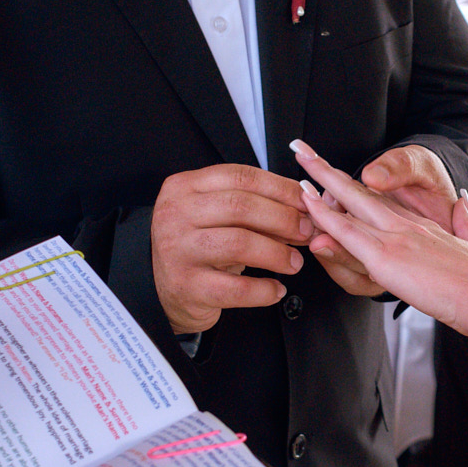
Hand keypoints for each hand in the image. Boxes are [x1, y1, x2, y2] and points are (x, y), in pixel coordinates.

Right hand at [150, 164, 312, 333]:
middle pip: (241, 206)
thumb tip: (302, 205)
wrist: (161, 289)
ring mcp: (178, 251)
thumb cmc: (196, 247)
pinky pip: (236, 288)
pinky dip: (264, 290)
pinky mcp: (187, 287)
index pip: (240, 176)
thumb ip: (249, 204)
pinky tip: (277, 290)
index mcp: (184, 187)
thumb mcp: (213, 214)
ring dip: (277, 253)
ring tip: (295, 262)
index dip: (280, 188)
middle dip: (283, 218)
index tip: (306, 201)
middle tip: (306, 232)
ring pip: (239, 244)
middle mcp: (176, 214)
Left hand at [294, 144, 467, 334]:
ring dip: (320, 189)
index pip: (382, 202)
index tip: (339, 176)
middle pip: (359, 193)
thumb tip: (463, 206)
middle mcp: (406, 226)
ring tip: (300, 171)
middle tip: (305, 153)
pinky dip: (325, 218)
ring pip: (348, 208)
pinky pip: (347, 233)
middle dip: (329, 173)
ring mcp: (395, 238)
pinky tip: (310, 206)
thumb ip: (466, 224)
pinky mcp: (387, 256)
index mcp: (424, 227)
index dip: (359, 186)